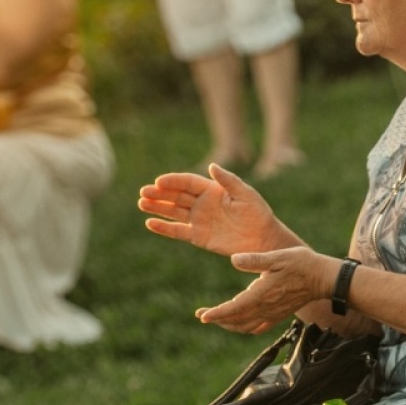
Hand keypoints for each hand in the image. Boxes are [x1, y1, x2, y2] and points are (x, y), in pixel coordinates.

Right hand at [139, 163, 284, 256]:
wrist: (263, 239)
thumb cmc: (258, 213)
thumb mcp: (246, 194)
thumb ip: (228, 180)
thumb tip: (212, 165)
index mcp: (212, 190)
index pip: (187, 182)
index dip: (173, 181)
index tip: (159, 182)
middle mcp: (202, 203)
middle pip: (176, 196)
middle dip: (159, 194)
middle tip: (144, 192)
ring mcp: (199, 219)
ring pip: (173, 211)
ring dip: (157, 207)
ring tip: (141, 203)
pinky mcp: (198, 236)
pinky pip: (178, 231)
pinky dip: (164, 228)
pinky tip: (150, 223)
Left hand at [195, 247, 336, 333]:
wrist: (324, 278)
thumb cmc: (302, 264)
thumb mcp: (278, 256)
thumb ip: (255, 259)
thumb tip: (234, 260)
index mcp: (262, 294)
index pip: (234, 308)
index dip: (217, 313)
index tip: (202, 316)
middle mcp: (266, 307)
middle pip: (236, 320)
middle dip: (217, 319)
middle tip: (202, 315)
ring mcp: (273, 313)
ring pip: (245, 326)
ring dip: (229, 325)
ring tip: (217, 318)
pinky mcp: (279, 315)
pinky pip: (258, 327)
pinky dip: (245, 328)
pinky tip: (240, 323)